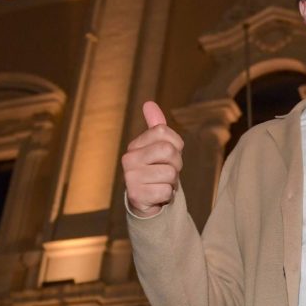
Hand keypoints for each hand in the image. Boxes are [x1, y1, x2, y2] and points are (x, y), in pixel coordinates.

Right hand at [122, 101, 183, 217]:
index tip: (169, 156)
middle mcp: (128, 158)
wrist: (146, 202)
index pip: (163, 131)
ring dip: (172, 182)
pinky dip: (167, 196)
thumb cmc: (156, 171)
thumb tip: (149, 103)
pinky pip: (166, 191)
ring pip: (170, 173)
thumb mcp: (158, 148)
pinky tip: (157, 195)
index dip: (176, 145)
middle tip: (167, 172)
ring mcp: (130, 177)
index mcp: (135, 145)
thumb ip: (156, 126)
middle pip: (169, 151)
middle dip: (176, 164)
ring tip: (161, 184)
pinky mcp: (136, 195)